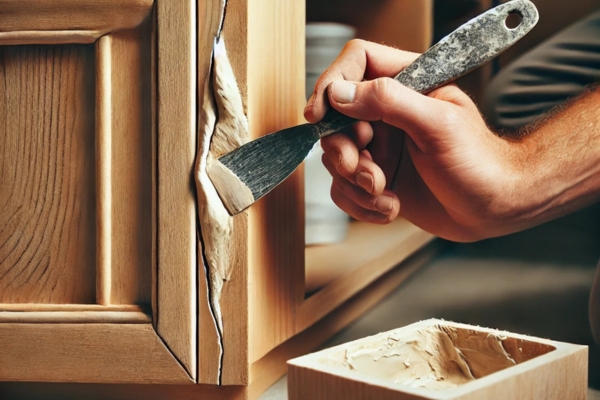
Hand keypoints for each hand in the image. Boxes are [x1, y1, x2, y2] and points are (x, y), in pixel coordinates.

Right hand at [304, 40, 529, 241]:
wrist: (495, 209)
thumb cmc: (481, 163)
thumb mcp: (437, 125)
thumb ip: (387, 101)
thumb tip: (339, 93)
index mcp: (407, 84)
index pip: (356, 63)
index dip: (331, 84)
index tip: (319, 115)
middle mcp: (388, 113)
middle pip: (335, 118)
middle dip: (344, 151)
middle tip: (365, 172)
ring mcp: (381, 148)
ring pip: (336, 159)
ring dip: (356, 185)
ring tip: (388, 196)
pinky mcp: (378, 178)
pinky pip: (345, 190)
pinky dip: (361, 205)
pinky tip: (390, 208)